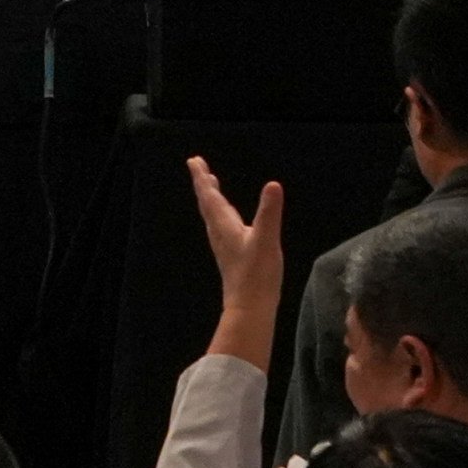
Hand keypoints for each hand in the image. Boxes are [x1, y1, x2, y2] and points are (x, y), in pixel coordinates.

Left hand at [188, 154, 284, 361]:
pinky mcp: (231, 255)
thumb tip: (273, 185)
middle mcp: (220, 233)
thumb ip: (269, 213)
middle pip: (208, 203)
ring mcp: (224, 245)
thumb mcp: (267, 240)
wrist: (250, 307)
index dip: (201, 177)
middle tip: (199, 166)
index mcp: (224, 225)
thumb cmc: (257, 274)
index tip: (193, 161)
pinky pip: (220, 226)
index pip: (210, 196)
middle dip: (204, 184)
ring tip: (210, 186)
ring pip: (213, 215)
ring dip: (211, 198)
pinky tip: (227, 220)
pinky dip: (220, 214)